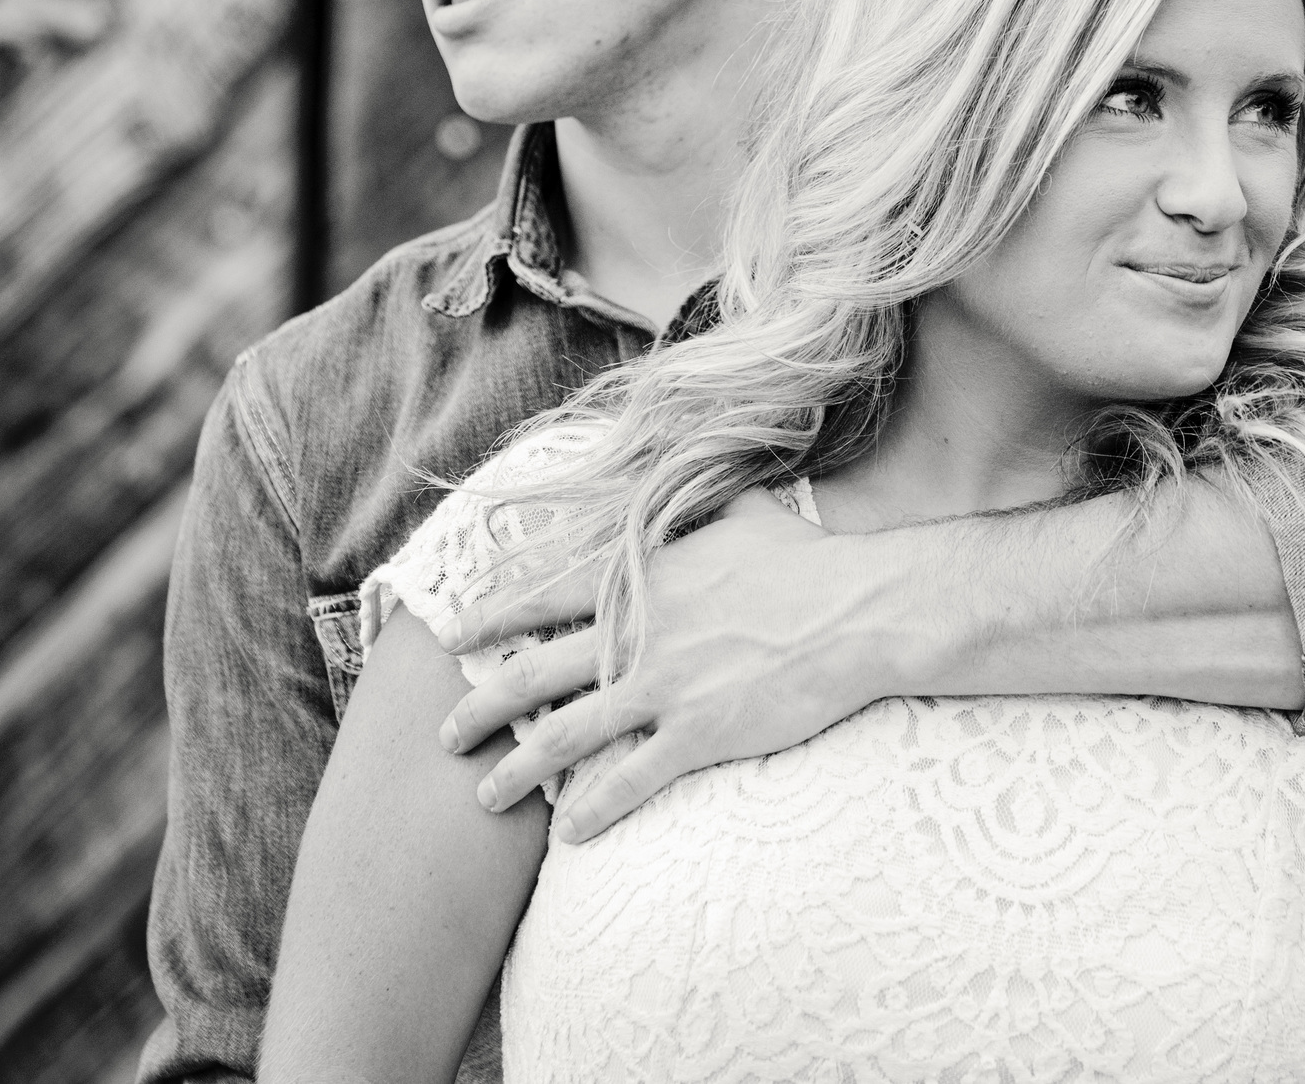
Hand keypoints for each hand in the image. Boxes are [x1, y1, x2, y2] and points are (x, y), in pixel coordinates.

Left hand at [437, 488, 902, 841]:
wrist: (859, 610)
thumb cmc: (808, 560)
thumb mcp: (744, 512)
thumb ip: (702, 504)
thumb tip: (697, 472)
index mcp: (642, 577)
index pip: (542, 599)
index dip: (491, 619)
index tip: (453, 636)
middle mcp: (636, 633)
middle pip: (530, 675)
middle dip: (477, 708)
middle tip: (445, 735)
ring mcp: (663, 687)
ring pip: (563, 737)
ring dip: (515, 770)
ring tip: (486, 796)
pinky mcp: (698, 733)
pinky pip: (628, 780)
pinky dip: (591, 810)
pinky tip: (568, 832)